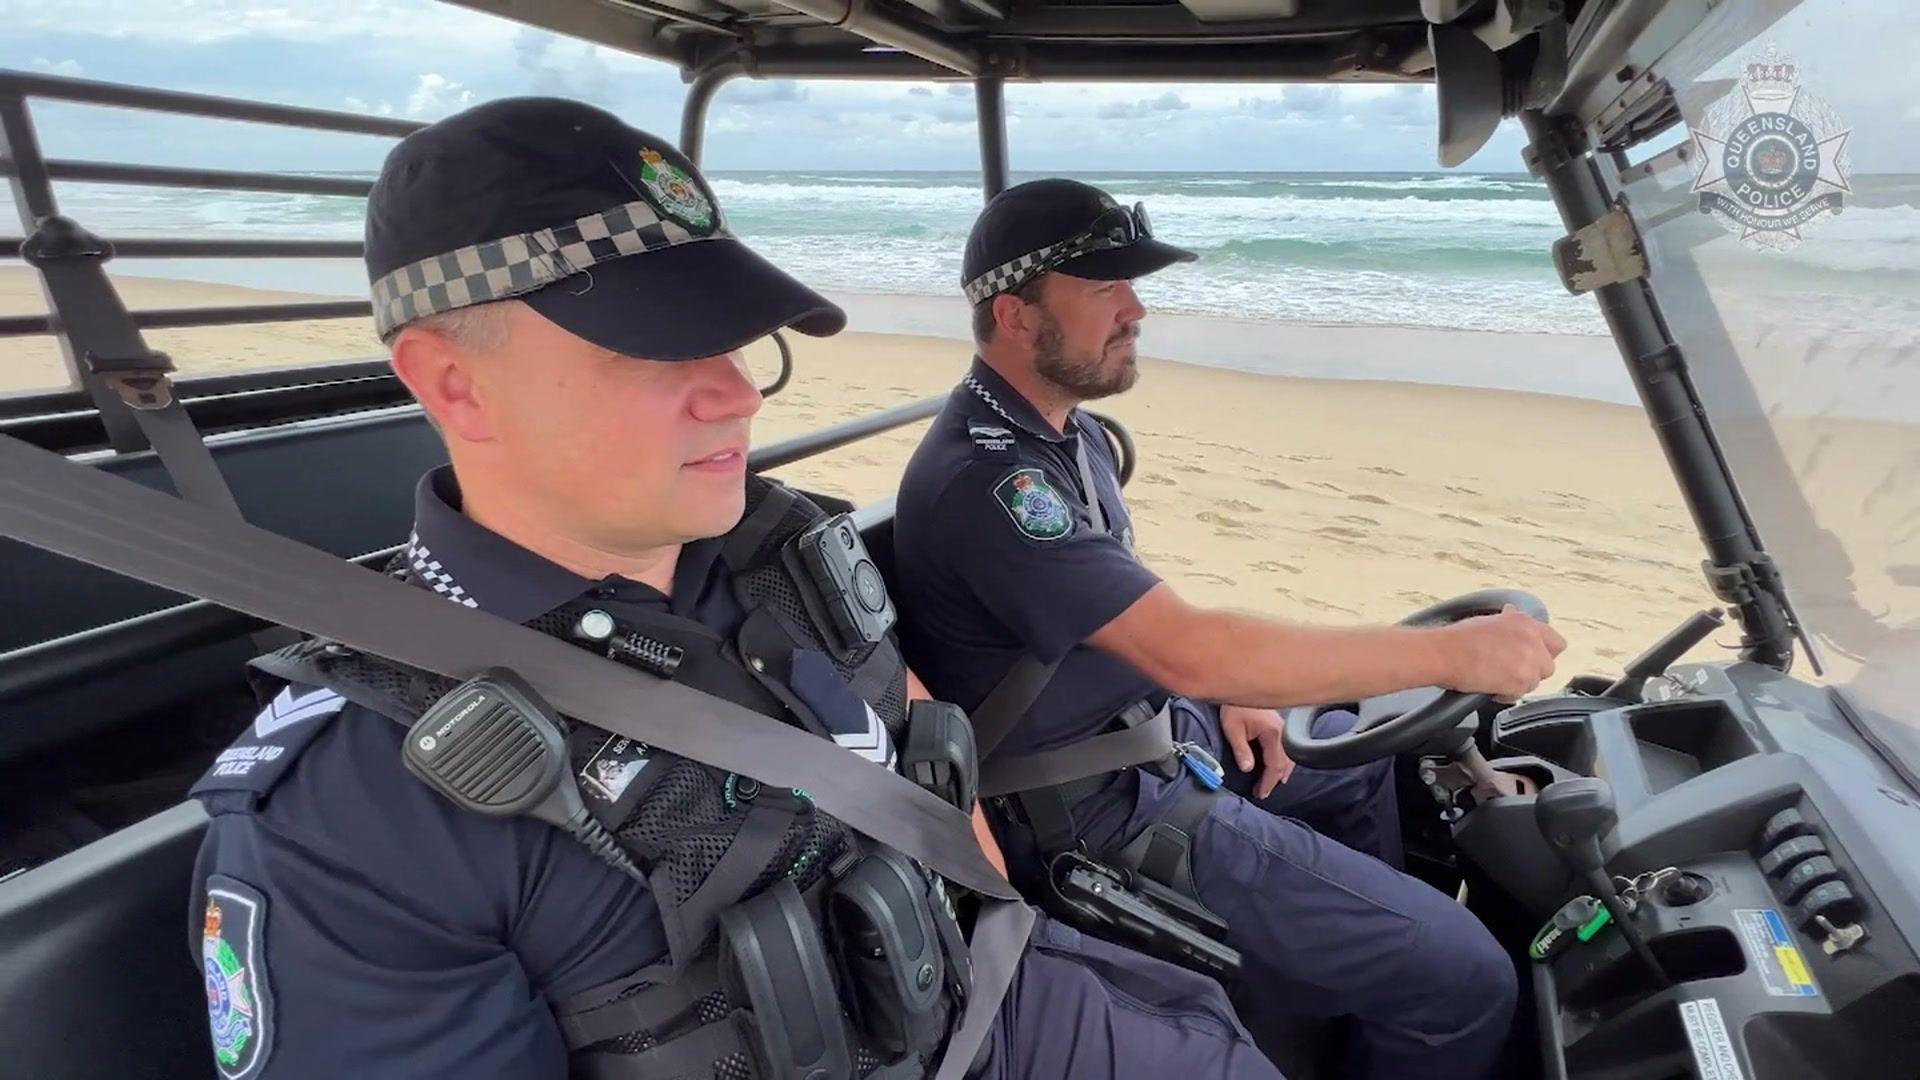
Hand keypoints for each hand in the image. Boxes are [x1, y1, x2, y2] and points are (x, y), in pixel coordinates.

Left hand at [1219, 704, 1292, 798]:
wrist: (1240, 683)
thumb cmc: (1234, 705)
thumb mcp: (1232, 729)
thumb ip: (1241, 750)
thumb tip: (1248, 769)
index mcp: (1272, 734)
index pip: (1274, 766)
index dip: (1268, 782)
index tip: (1260, 794)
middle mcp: (1282, 733)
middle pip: (1283, 764)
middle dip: (1273, 780)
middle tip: (1262, 793)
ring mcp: (1283, 728)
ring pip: (1288, 757)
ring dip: (1281, 772)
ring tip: (1273, 784)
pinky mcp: (1280, 725)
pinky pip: (1287, 749)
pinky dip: (1284, 761)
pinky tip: (1280, 766)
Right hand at [1440, 604, 1567, 700]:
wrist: (1445, 653)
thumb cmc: (1458, 638)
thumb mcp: (1489, 620)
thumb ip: (1509, 621)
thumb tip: (1512, 613)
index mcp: (1525, 622)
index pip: (1555, 642)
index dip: (1544, 652)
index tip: (1532, 657)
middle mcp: (1532, 640)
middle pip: (1548, 666)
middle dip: (1531, 671)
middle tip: (1510, 671)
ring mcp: (1528, 661)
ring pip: (1534, 682)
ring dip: (1518, 683)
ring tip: (1495, 678)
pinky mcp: (1520, 680)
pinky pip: (1519, 694)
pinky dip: (1506, 694)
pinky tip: (1490, 686)